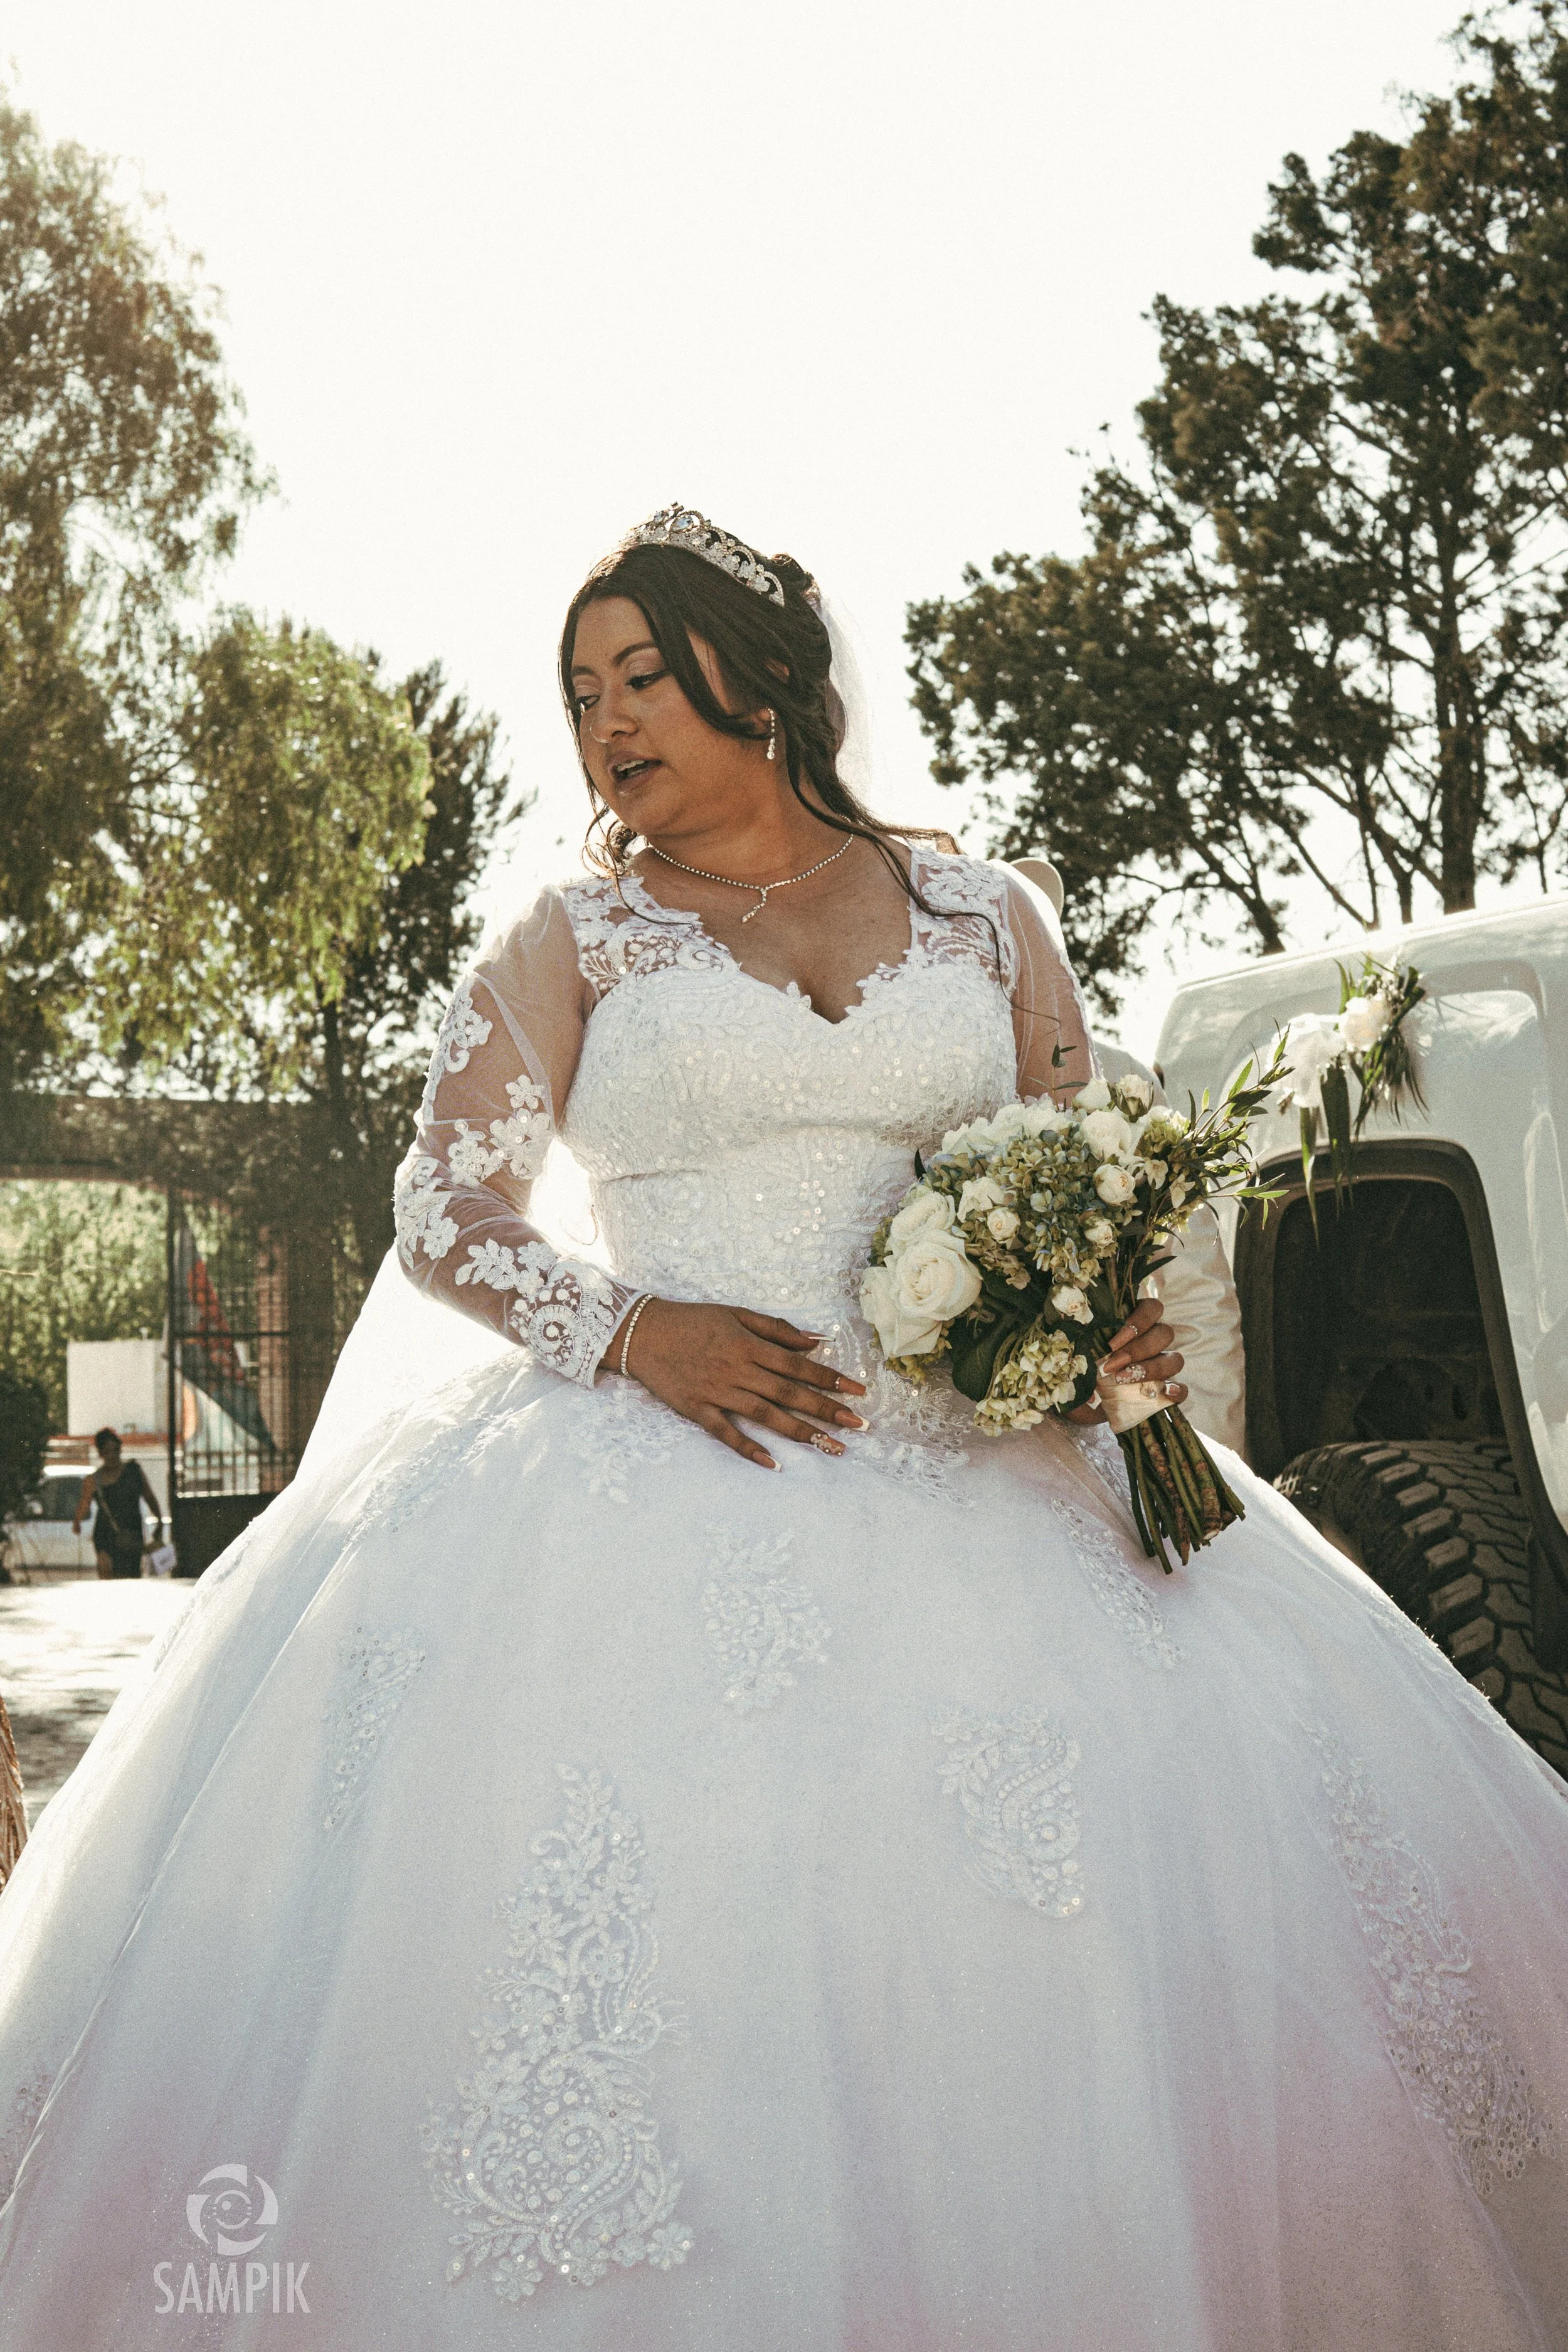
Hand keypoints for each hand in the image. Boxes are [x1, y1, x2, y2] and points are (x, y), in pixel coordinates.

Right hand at [616, 1298, 867, 1469]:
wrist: (641, 1332)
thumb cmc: (693, 1321)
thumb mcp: (736, 1313)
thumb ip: (776, 1328)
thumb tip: (816, 1340)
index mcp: (749, 1345)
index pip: (798, 1366)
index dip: (830, 1379)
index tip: (859, 1391)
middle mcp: (737, 1370)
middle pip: (789, 1394)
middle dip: (827, 1410)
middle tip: (859, 1425)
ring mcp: (717, 1392)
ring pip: (766, 1416)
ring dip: (801, 1432)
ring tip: (832, 1446)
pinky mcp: (697, 1410)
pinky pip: (726, 1433)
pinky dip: (749, 1448)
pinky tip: (774, 1463)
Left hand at [1066, 1295, 1185, 1424]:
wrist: (1075, 1403)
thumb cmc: (1075, 1370)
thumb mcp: (1073, 1353)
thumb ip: (1079, 1343)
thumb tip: (1083, 1346)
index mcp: (1132, 1324)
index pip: (1152, 1308)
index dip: (1139, 1321)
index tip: (1112, 1342)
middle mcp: (1150, 1342)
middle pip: (1164, 1333)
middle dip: (1138, 1350)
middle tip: (1112, 1365)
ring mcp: (1159, 1367)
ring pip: (1175, 1359)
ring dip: (1152, 1368)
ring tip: (1124, 1380)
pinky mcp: (1162, 1393)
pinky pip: (1182, 1389)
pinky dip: (1178, 1390)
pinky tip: (1166, 1392)